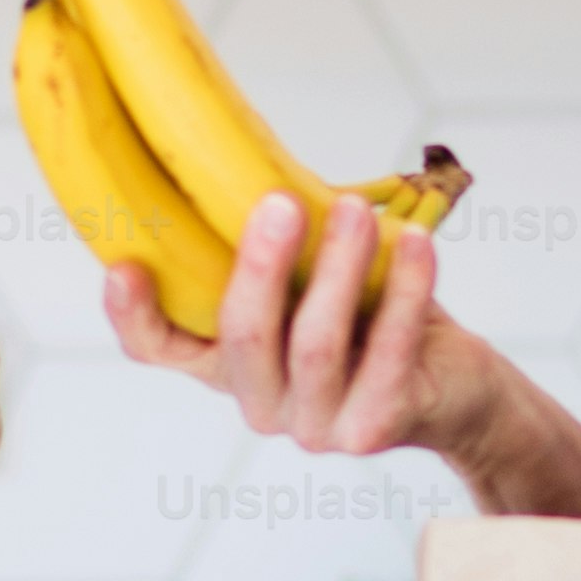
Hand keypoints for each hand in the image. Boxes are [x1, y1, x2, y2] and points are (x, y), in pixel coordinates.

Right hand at [111, 191, 463, 460]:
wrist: (456, 387)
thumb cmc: (374, 315)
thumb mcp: (313, 277)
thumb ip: (280, 239)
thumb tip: (251, 151)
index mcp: (228, 362)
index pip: (159, 348)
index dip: (132, 315)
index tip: (123, 265)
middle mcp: (260, 402)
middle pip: (243, 336)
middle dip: (261, 264)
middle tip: (280, 201)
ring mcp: (314, 425)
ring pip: (316, 344)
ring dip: (339, 268)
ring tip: (356, 210)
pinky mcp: (374, 428)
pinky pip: (388, 354)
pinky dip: (406, 292)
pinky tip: (416, 243)